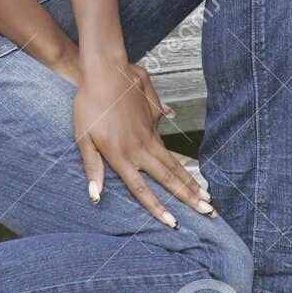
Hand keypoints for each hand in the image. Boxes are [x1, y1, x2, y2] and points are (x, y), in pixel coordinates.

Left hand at [68, 51, 215, 225]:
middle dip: (189, 198)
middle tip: (209, 212)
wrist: (105, 69)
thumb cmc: (88, 103)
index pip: (143, 189)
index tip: (174, 223)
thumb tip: (95, 196)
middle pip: (168, 178)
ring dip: (191, 182)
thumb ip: (92, 167)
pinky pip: (167, 145)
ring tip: (207, 197)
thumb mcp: (82, 137)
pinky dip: (181, 162)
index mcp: (121, 155)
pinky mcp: (154, 119)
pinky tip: (190, 173)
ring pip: (173, 163)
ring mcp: (150, 133)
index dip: (158, 208)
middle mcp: (140, 147)